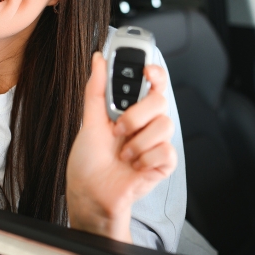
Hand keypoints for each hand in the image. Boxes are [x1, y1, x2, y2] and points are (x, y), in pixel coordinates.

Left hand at [66, 52, 176, 242]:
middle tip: (118, 129)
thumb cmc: (89, 161)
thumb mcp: (89, 121)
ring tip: (123, 153)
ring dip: (137, 141)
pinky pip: (166, 150)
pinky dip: (144, 159)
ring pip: (164, 125)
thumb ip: (95, 89)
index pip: (152, 83)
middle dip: (136, 115)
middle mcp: (146, 123)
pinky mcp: (163, 163)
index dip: (155, 73)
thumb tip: (98, 59)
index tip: (146, 71)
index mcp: (131, 109)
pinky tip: (133, 166)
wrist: (90, 194)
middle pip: (160, 100)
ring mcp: (156, 143)